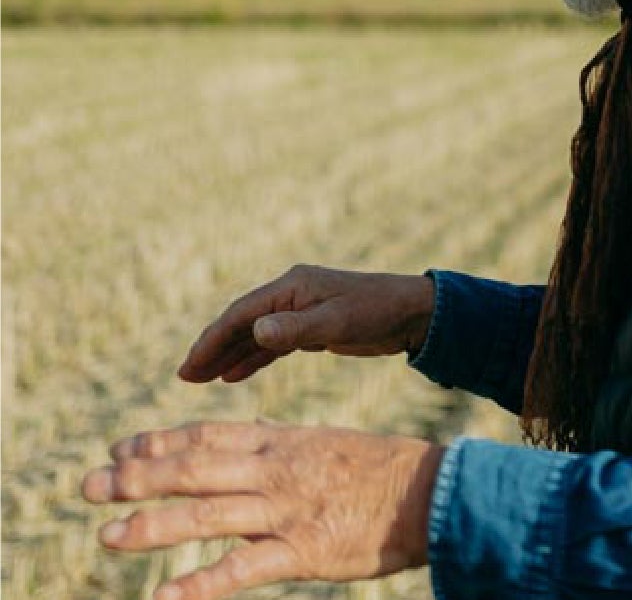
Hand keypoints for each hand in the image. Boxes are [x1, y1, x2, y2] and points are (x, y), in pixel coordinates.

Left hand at [82, 421, 443, 599]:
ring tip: (107, 537)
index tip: (118, 448)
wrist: (433, 492)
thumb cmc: (381, 471)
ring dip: (152, 526)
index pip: (209, 435)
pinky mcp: (302, 552)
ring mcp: (286, 511)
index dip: (159, 442)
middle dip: (137, 478)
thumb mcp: (326, 446)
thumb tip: (242, 451)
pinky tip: (162, 599)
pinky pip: (241, 571)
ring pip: (206, 516)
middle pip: (195, 469)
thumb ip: (280, 451)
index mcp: (282, 442)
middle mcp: (276, 470)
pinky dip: (198, 586)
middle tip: (89, 485)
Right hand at [179, 265, 435, 383]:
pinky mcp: (312, 325)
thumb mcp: (336, 323)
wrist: (412, 312)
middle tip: (185, 377)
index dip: (212, 340)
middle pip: (242, 322)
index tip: (188, 368)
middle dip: (213, 347)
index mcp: (293, 287)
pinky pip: (273, 342)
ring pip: (255, 333)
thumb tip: (255, 330)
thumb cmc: (376, 313)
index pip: (241, 314)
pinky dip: (253, 356)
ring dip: (229, 354)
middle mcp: (292, 294)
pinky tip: (234, 375)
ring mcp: (301, 308)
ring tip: (202, 379)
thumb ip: (296, 329)